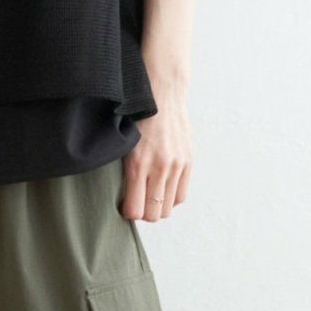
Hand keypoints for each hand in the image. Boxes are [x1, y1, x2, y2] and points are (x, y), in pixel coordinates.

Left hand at [120, 95, 192, 221]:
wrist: (162, 96)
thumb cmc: (136, 119)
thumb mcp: (123, 145)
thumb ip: (125, 171)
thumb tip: (124, 197)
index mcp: (138, 165)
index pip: (136, 211)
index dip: (129, 213)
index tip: (124, 205)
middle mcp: (159, 168)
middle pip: (154, 214)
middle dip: (144, 213)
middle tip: (136, 202)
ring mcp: (176, 166)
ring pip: (168, 208)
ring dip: (158, 207)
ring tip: (149, 196)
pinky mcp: (188, 162)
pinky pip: (181, 196)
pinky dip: (171, 198)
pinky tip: (162, 188)